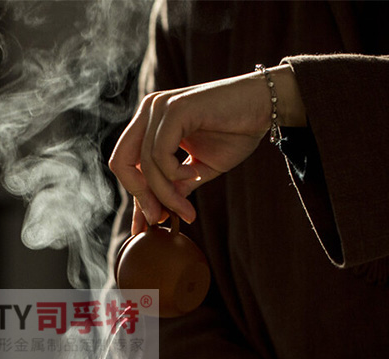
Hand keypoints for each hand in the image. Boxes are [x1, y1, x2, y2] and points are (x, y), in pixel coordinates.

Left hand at [109, 65, 304, 229]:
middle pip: (121, 163)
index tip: (150, 224)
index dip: (136, 196)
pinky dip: (175, 175)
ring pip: (145, 164)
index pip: (125, 163)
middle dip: (140, 197)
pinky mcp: (175, 109)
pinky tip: (194, 177)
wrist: (267, 106)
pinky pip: (160, 154)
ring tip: (186, 210)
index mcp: (150, 122)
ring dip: (165, 195)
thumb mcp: (198, 169)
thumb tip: (154, 215)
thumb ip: (174, 186)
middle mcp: (149, 111)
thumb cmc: (236, 132)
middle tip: (161, 220)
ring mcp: (160, 107)